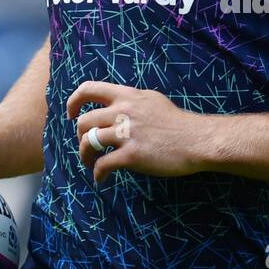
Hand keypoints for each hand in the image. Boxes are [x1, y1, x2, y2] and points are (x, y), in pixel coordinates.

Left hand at [67, 81, 211, 183]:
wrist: (198, 140)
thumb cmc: (179, 123)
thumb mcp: (153, 101)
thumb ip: (133, 102)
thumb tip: (118, 105)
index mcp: (128, 96)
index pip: (89, 89)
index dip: (74, 101)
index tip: (71, 114)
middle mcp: (124, 111)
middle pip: (84, 121)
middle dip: (79, 137)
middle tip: (86, 146)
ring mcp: (127, 133)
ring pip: (89, 142)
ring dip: (85, 156)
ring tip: (90, 164)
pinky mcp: (132, 155)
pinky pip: (103, 164)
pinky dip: (98, 174)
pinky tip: (101, 179)